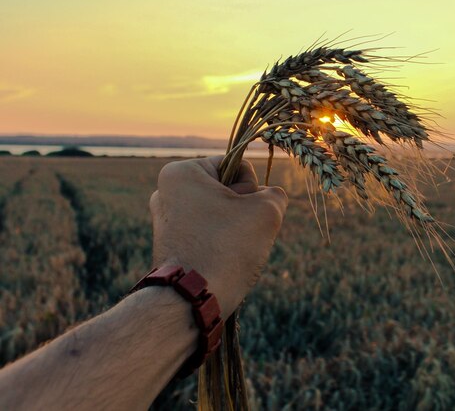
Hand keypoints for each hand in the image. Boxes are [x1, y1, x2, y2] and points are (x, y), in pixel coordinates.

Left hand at [149, 157, 287, 317]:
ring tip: (229, 250)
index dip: (252, 191)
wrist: (191, 302)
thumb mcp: (266, 211)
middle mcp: (165, 191)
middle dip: (242, 210)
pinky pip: (207, 232)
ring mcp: (165, 218)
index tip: (240, 215)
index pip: (239, 166)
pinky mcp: (169, 243)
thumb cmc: (227, 248)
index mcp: (181, 172)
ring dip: (234, 228)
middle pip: (227, 189)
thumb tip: (267, 199)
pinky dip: (220, 243)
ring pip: (220, 212)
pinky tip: (219, 261)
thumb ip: (275, 193)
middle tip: (237, 236)